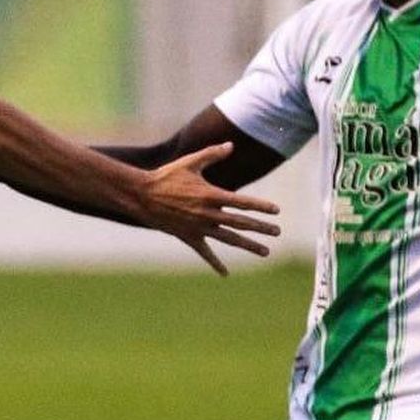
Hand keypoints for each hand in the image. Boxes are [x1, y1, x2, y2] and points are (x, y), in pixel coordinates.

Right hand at [138, 143, 281, 275]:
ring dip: (248, 245)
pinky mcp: (188, 237)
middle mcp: (207, 214)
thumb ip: (212, 154)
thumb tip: (231, 145)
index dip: (261, 206)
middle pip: (241, 222)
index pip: (242, 202)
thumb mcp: (190, 162)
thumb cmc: (166, 176)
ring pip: (229, 239)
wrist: (142, 196)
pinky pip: (204, 253)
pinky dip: (215, 263)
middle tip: (277, 232)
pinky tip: (225, 274)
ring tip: (265, 252)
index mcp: (210, 195)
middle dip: (261, 228)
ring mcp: (198, 228)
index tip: (276, 211)